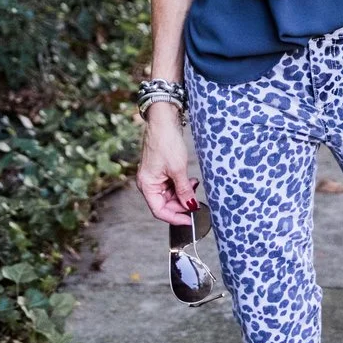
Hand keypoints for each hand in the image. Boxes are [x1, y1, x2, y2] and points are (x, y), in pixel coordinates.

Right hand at [135, 107, 198, 223]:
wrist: (163, 122)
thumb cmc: (165, 142)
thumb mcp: (178, 170)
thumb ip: (184, 190)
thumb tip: (190, 206)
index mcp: (147, 185)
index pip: (159, 210)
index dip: (175, 218)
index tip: (190, 220)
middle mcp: (148, 183)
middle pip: (165, 204)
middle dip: (181, 204)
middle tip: (195, 201)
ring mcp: (154, 177)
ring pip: (170, 195)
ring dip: (183, 194)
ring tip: (194, 186)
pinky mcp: (161, 171)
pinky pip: (171, 185)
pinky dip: (181, 186)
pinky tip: (190, 181)